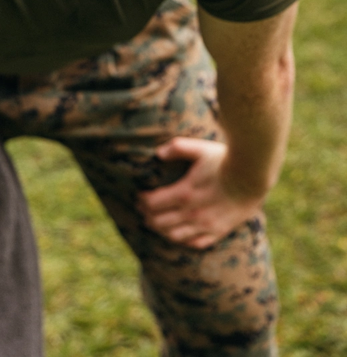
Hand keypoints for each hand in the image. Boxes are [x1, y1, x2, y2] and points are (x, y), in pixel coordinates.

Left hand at [137, 138, 265, 249]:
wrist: (252, 177)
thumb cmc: (224, 160)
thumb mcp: (200, 148)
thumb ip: (177, 148)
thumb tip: (158, 153)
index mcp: (184, 193)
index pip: (153, 204)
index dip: (142, 201)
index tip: (139, 196)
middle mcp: (192, 213)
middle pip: (160, 221)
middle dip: (147, 215)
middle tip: (142, 209)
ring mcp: (205, 225)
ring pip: (174, 235)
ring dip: (161, 230)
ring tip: (155, 222)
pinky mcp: (218, 231)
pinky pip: (195, 243)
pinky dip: (182, 240)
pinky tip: (178, 234)